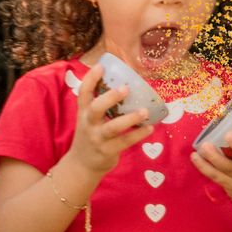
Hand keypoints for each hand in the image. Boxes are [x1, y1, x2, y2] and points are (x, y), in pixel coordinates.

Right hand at [63, 62, 153, 178]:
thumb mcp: (89, 119)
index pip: (83, 93)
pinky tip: (150, 128)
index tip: (101, 66)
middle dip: (110, 98)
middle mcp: (88, 124)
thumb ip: (101, 104)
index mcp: (84, 112)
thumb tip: (125, 85)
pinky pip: (125, 142)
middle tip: (126, 88)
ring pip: (112, 127)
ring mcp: (97, 138)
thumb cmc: (91, 134)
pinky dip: (138, 135)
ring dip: (130, 119)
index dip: (91, 79)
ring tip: (145, 111)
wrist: (81, 165)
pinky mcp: (107, 151)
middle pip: (95, 108)